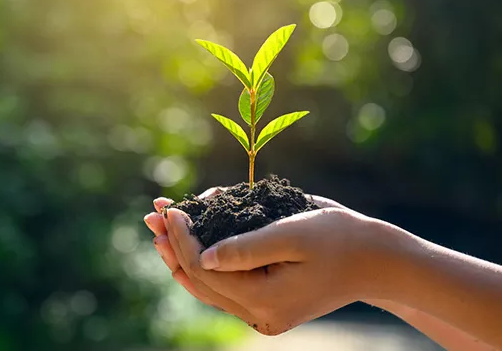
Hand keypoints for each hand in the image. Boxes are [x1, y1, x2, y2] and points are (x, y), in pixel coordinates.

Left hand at [145, 191, 403, 334]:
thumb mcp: (293, 233)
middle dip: (174, 246)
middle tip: (151, 216)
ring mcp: (262, 313)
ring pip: (208, 286)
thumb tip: (201, 255)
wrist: (373, 260)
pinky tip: (188, 244)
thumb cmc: (339, 238)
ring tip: (160, 229)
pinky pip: (224, 286)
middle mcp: (260, 315)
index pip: (207, 270)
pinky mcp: (266, 304)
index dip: (183, 239)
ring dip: (182, 255)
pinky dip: (204, 263)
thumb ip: (246, 247)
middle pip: (201, 281)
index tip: (172, 210)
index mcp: (266, 300)